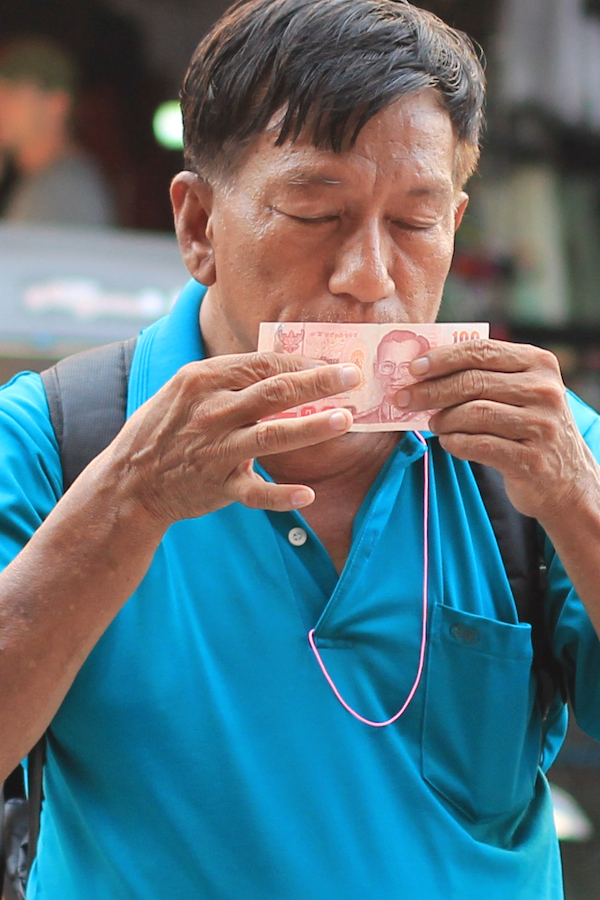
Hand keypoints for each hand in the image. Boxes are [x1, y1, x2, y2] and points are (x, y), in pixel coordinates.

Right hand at [107, 351, 357, 525]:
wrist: (129, 481)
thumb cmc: (165, 428)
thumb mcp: (186, 390)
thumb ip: (230, 379)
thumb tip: (284, 366)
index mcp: (203, 380)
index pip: (263, 364)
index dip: (303, 362)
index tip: (334, 363)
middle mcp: (211, 412)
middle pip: (274, 392)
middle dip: (318, 382)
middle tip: (353, 378)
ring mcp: (216, 451)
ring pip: (271, 436)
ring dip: (311, 428)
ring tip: (344, 420)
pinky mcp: (218, 487)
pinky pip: (255, 493)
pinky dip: (281, 495)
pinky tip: (307, 494)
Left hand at [396, 339, 599, 523]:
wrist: (565, 480)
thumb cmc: (529, 427)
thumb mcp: (520, 392)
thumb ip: (484, 375)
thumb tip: (423, 370)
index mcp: (539, 363)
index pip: (481, 351)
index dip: (442, 358)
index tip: (412, 368)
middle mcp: (544, 391)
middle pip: (472, 382)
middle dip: (430, 390)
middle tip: (403, 399)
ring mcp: (541, 425)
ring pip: (473, 414)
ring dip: (443, 420)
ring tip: (434, 424)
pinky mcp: (531, 459)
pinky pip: (478, 445)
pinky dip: (455, 443)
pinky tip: (449, 442)